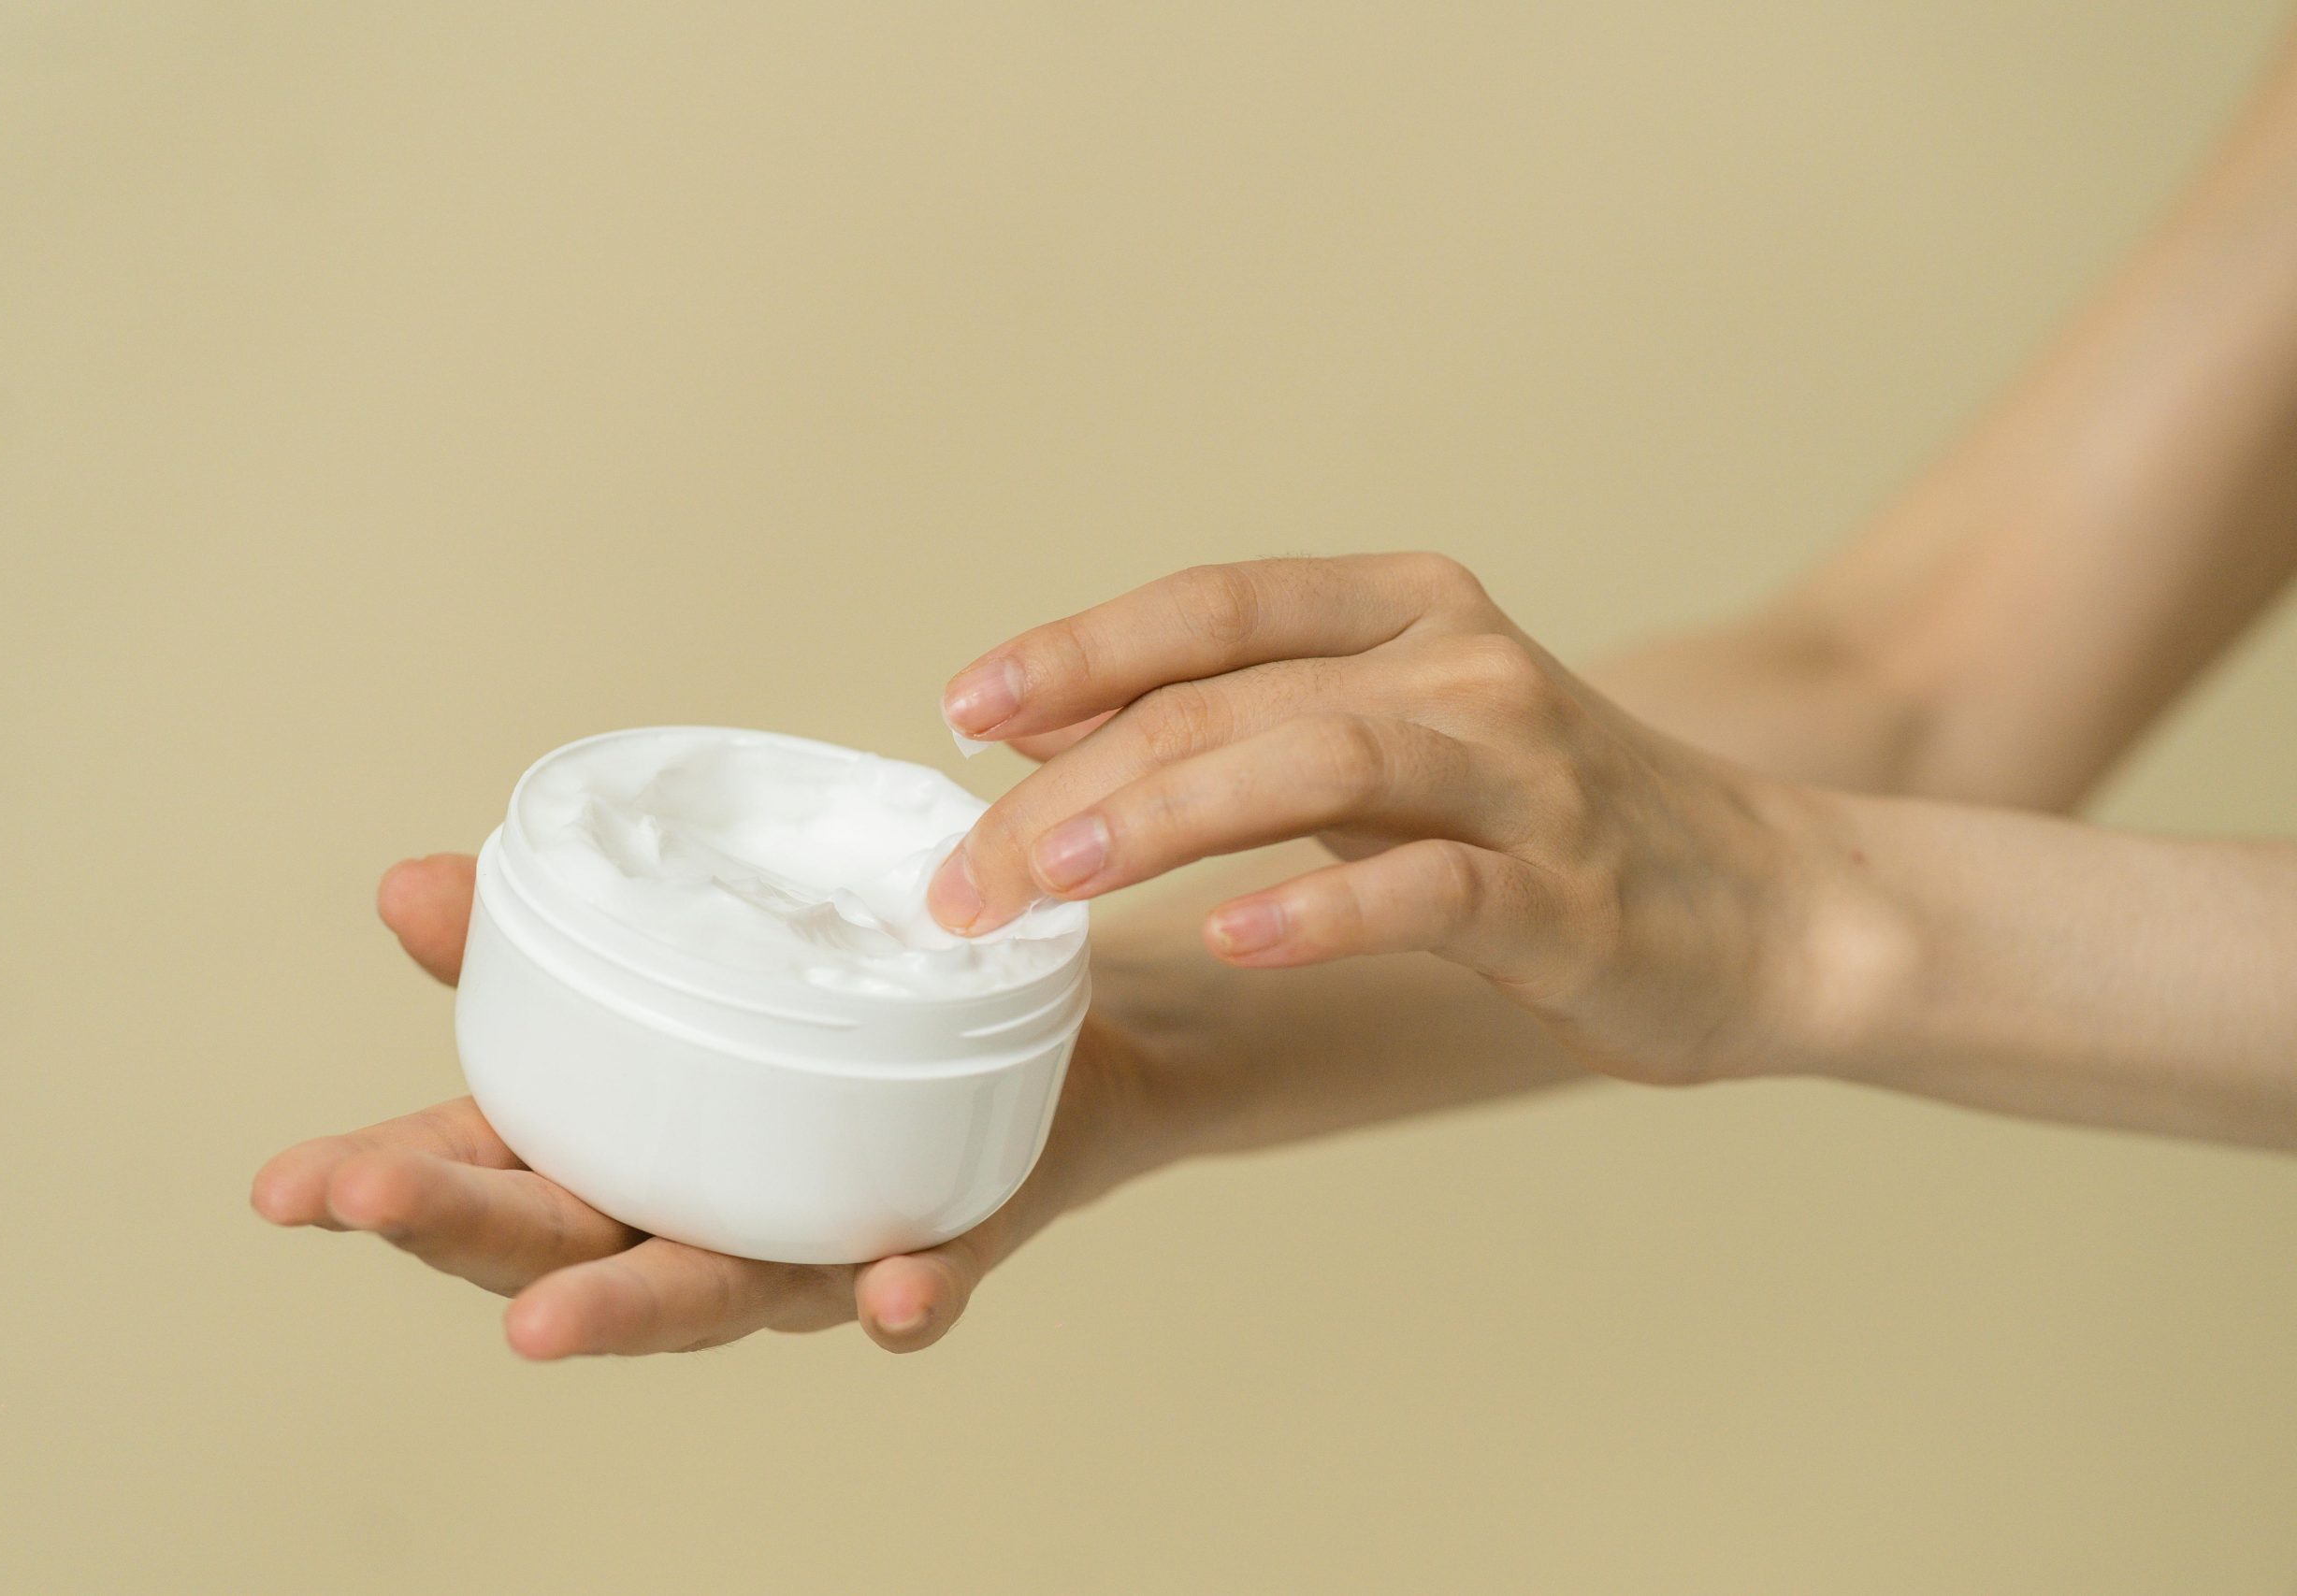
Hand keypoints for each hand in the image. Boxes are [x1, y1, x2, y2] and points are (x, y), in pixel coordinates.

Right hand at [252, 854, 1153, 1356]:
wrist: (1041, 1048)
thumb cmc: (827, 1020)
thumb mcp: (685, 964)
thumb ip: (551, 940)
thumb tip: (411, 883)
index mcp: (624, 1152)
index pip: (482, 1180)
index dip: (383, 1186)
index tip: (284, 1186)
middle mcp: (698, 1217)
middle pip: (565, 1245)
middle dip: (460, 1232)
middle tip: (361, 1201)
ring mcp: (813, 1244)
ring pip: (716, 1292)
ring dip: (631, 1312)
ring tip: (541, 1326)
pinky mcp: (942, 1241)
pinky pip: (926, 1285)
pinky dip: (903, 1301)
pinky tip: (890, 1301)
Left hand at [933, 554, 1856, 1086]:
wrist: (1767, 907)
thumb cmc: (1540, 829)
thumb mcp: (1383, 743)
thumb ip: (1235, 721)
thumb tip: (1041, 724)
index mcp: (1406, 610)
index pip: (1210, 605)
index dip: (1076, 648)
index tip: (957, 709)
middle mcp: (1461, 665)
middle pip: (1232, 696)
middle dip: (1076, 777)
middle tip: (970, 873)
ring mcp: (1524, 773)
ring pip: (1320, 761)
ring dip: (1168, 818)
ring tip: (1054, 878)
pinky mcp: (1569, 892)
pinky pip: (1431, 889)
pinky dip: (1321, 910)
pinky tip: (1228, 939)